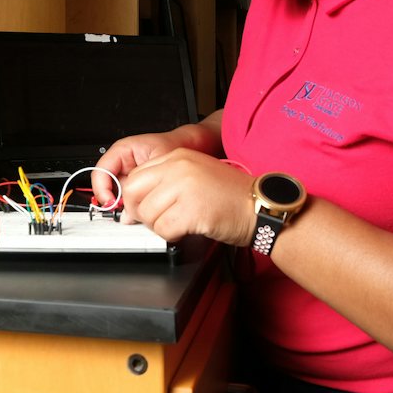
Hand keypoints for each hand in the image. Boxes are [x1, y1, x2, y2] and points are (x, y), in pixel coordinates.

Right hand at [91, 120, 220, 206]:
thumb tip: (128, 208)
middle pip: (107, 185)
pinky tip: (142, 210)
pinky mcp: (140, 184)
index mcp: (123, 150)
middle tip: (123, 212)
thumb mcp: (159, 161)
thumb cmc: (177, 145)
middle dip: (114, 200)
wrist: (194, 145)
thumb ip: (144, 183)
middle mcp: (124, 163)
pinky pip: (131, 198)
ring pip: (118, 194)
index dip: (102, 188)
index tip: (110, 202)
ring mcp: (131, 174)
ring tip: (134, 212)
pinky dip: (135, 206)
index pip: (101, 171)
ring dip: (124, 205)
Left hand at [119, 149, 254, 246]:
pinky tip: (188, 230)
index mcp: (178, 157)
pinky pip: (163, 229)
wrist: (260, 206)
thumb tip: (131, 211)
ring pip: (148, 214)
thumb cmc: (232, 196)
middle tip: (158, 220)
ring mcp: (185, 188)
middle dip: (140, 212)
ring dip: (160, 226)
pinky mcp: (191, 210)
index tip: (140, 209)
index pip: (136, 176)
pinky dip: (172, 236)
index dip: (133, 198)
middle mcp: (179, 168)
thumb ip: (164, 185)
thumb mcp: (196, 177)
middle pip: (134, 193)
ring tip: (181, 223)